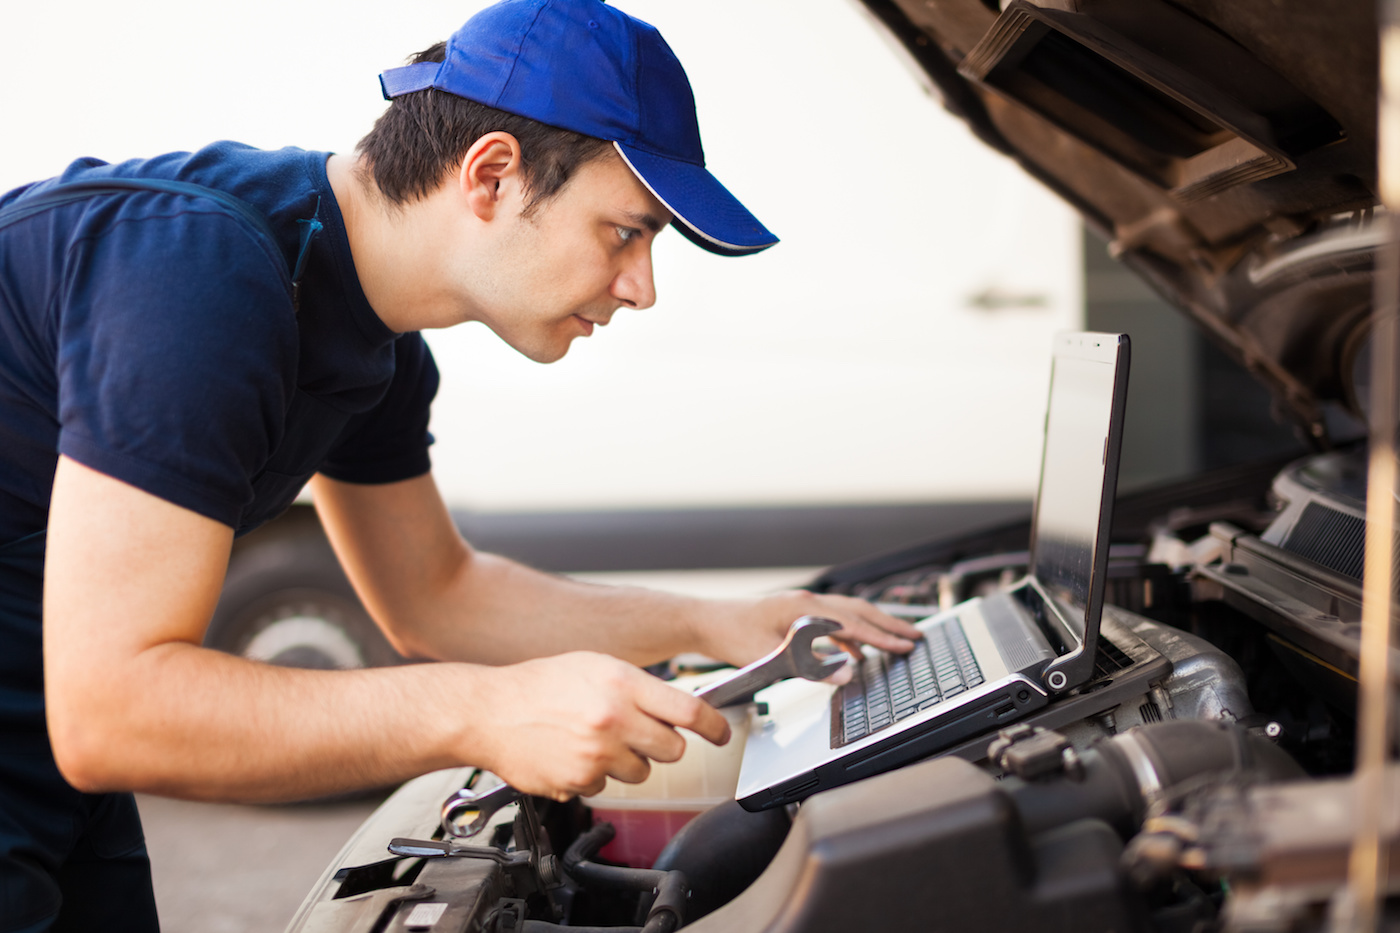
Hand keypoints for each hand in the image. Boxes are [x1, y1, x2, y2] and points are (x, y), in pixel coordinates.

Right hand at [463, 652, 729, 800]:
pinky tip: (572, 754)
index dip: (714, 726)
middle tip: (642, 735)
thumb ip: (638, 686)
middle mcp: (613, 718)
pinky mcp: (579, 781)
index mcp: (622, 682)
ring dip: (628, 761)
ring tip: (596, 740)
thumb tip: (680, 707)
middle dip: (664, 745)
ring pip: (642, 772)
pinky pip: (606, 786)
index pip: (689, 710)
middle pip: (673, 748)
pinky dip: (595, 775)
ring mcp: (597, 754)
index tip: (721, 734)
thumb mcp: (595, 666)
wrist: (488, 711)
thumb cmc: (540, 684)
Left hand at [702, 591, 923, 684]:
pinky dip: (850, 636)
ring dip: (872, 629)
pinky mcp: (795, 615)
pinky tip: (856, 654)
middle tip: (916, 637)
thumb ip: (811, 668)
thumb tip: (848, 674)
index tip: (907, 645)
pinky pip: (832, 623)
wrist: (706, 621)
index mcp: (805, 608)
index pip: (854, 623)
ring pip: (848, 615)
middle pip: (858, 612)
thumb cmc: (732, 636)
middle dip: (889, 626)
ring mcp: (802, 606)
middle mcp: (807, 602)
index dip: (883, 636)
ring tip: (895, 643)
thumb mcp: (772, 658)